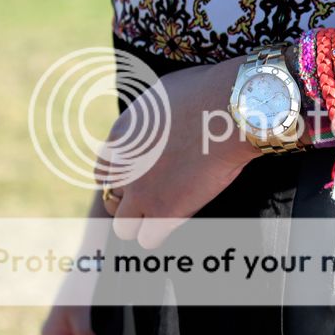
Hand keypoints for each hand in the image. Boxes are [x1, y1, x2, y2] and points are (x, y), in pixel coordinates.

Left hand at [101, 55, 259, 247]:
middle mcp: (123, 165)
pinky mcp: (163, 211)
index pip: (105, 168)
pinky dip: (160, 235)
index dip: (126, 175)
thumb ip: (150, 117)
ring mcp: (141, 191)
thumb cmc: (208, 93)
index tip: (146, 175)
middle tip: (157, 195)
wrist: (229, 109)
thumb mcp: (163, 95)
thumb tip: (156, 120)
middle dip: (130, 198)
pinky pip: (148, 240)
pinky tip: (178, 221)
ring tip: (165, 214)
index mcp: (121, 135)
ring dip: (142, 221)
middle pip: (111, 196)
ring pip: (123, 225)